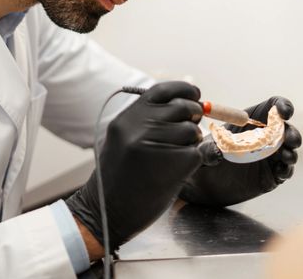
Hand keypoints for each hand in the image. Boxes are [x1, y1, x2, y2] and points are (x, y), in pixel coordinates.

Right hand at [66, 81, 203, 250]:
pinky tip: (176, 171)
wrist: (106, 211)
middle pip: (183, 108)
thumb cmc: (118, 176)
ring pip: (192, 131)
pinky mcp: (174, 165)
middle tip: (190, 129)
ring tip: (176, 155)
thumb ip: (148, 120)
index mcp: (127, 118)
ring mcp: (156, 145)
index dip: (184, 90)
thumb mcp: (123, 139)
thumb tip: (187, 105)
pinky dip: (192, 161)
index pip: (163, 90)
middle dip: (193, 117)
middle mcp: (139, 127)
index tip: (194, 95)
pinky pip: (196, 154)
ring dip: (192, 142)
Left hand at [179, 96, 301, 207]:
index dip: (283, 106)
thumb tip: (217, 151)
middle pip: (287, 129)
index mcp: (251, 121)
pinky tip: (280, 171)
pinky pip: (286, 170)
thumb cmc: (205, 157)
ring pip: (290, 150)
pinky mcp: (272, 175)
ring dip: (291, 151)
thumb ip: (208, 149)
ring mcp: (270, 156)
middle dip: (292, 132)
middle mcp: (265, 137)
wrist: (205, 183)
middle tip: (289, 139)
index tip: (284, 113)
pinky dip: (286, 169)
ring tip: (286, 156)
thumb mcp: (203, 150)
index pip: (273, 107)